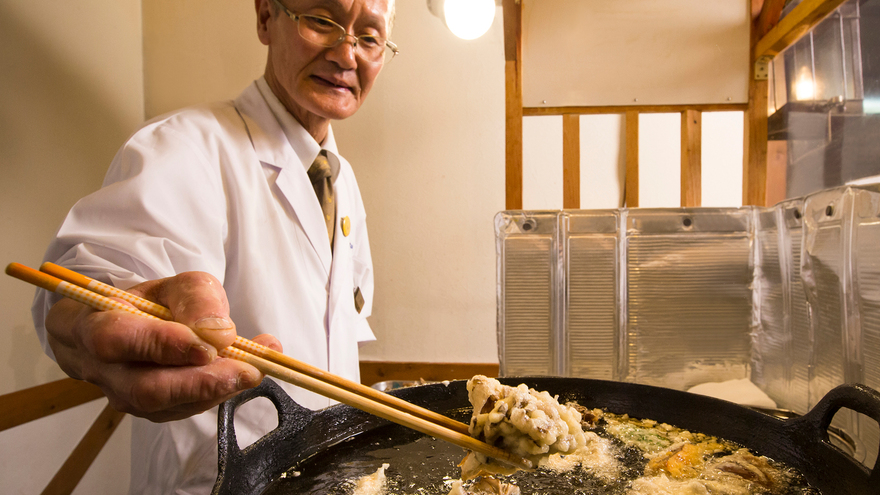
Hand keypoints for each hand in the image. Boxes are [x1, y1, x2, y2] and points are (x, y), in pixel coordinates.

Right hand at [44, 271, 281, 421]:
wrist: (126, 330)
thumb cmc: (147, 304)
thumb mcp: (173, 285)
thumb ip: (196, 299)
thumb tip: (219, 334)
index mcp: (94, 326)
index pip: (118, 340)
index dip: (164, 346)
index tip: (208, 347)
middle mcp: (103, 370)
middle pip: (146, 389)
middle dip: (201, 382)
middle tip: (247, 371)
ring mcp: (124, 397)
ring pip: (169, 406)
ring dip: (217, 389)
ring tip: (257, 368)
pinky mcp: (150, 412)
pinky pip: (184, 410)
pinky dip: (219, 393)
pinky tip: (246, 374)